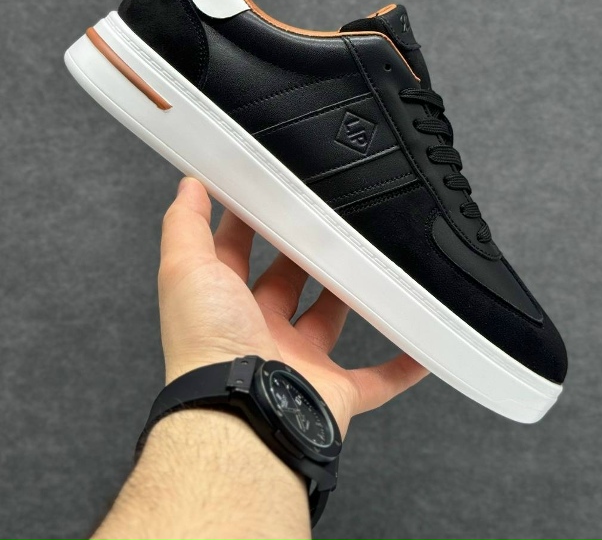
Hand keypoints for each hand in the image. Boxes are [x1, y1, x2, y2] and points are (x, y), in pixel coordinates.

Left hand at [159, 176, 428, 435]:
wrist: (241, 415)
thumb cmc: (208, 345)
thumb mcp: (186, 269)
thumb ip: (184, 225)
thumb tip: (189, 185)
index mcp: (224, 307)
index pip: (236, 255)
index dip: (250, 224)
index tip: (271, 194)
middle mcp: (258, 334)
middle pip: (287, 286)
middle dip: (305, 255)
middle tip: (328, 220)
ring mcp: (297, 364)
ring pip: (329, 323)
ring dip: (350, 297)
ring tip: (371, 261)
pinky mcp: (333, 393)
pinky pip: (375, 380)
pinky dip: (399, 366)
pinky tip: (417, 343)